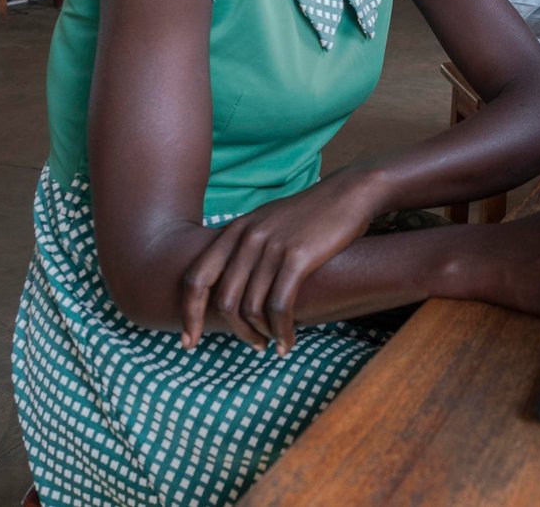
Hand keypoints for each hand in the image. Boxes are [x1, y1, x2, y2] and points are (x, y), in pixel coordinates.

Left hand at [179, 169, 382, 353]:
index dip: (189, 313)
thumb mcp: (269, 221)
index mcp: (236, 229)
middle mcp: (248, 237)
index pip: (196, 277)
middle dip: (235, 332)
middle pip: (224, 300)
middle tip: (252, 345)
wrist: (350, 193)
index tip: (189, 341)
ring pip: (251, 308)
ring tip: (272, 345)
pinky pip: (279, 307)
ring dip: (260, 335)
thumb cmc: (312, 213)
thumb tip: (231, 282)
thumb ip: (246, 245)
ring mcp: (271, 247)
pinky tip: (287, 342)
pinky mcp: (297, 257)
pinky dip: (281, 332)